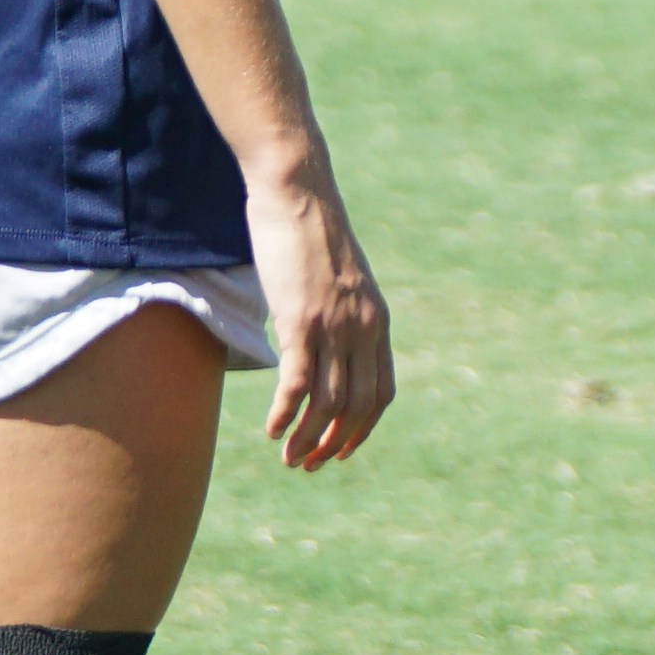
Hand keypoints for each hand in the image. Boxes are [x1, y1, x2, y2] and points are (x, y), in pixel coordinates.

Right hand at [248, 157, 392, 471]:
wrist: (298, 191)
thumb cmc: (312, 231)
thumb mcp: (340, 279)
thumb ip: (342, 311)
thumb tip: (326, 335)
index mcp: (377, 320)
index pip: (382, 392)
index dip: (364, 427)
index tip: (343, 449)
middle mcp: (362, 328)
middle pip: (358, 406)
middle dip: (334, 443)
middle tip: (309, 464)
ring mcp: (333, 325)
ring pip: (328, 401)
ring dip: (308, 438)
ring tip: (289, 459)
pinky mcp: (301, 321)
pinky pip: (298, 383)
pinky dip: (287, 414)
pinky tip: (272, 431)